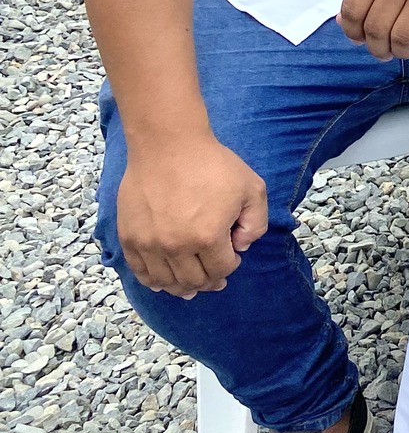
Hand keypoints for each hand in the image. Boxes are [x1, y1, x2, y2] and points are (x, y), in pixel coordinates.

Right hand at [116, 136, 266, 298]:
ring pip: (164, 282)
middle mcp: (175, 246)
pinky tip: (162, 281)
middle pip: (192, 281)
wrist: (168, 145)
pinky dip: (152, 280)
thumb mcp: (252, 189)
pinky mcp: (129, 237)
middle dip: (208, 282)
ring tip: (189, 286)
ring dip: (180, 287)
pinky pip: (139, 271)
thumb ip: (255, 223)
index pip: (220, 270)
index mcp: (208, 236)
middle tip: (215, 278)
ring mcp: (148, 244)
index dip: (230, 267)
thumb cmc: (213, 165)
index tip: (232, 256)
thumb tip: (240, 247)